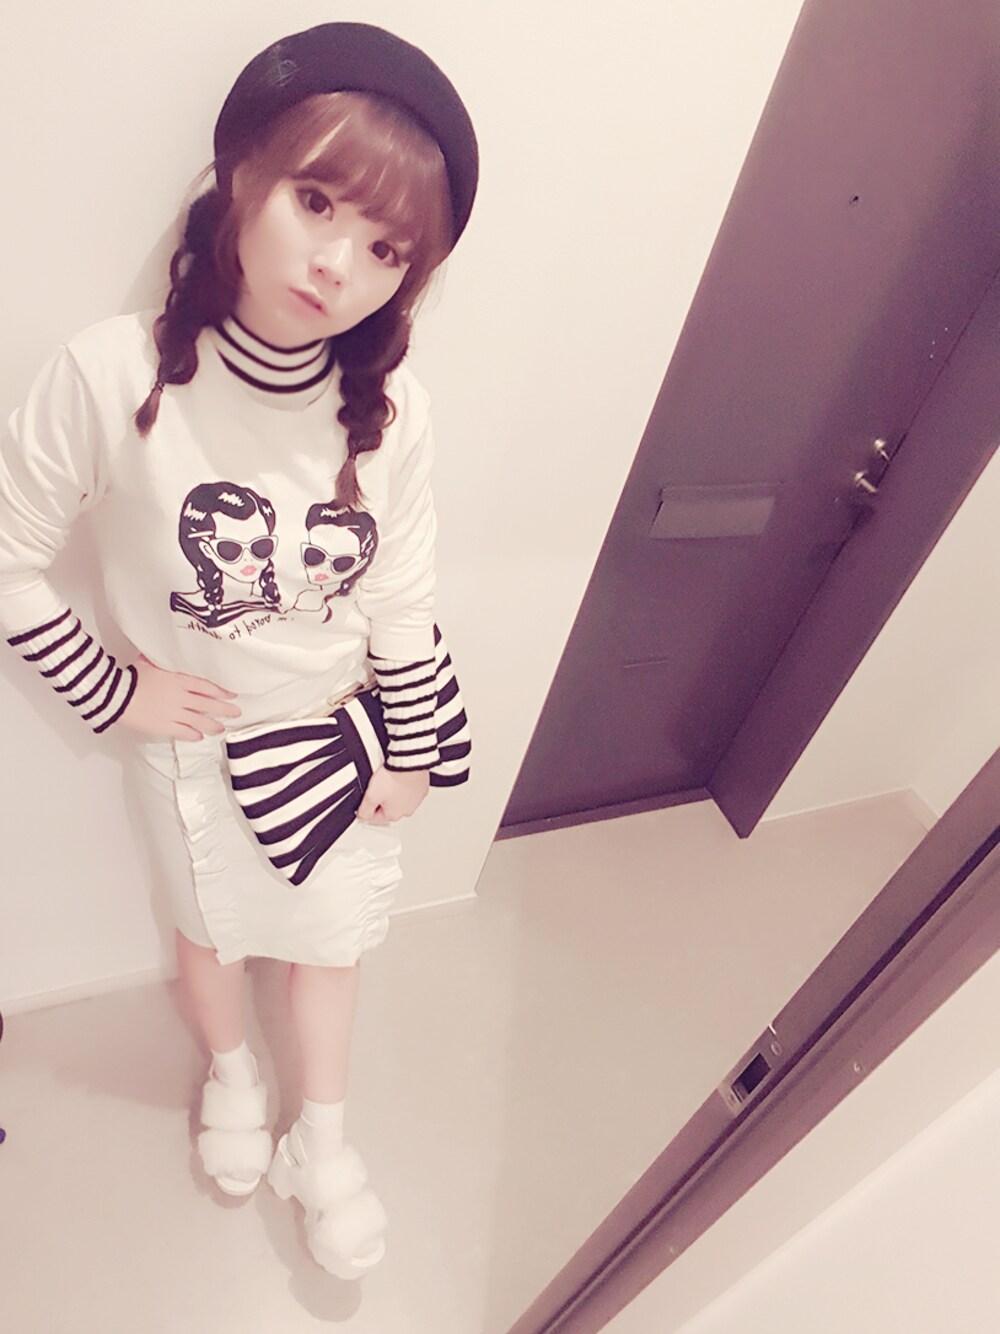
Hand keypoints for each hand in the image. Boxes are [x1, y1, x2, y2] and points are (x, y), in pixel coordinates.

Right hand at [119, 654, 240, 740]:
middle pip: (208, 704)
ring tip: (221, 728)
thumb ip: (162, 659)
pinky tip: (199, 737)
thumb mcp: (149, 661)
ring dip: (212, 725)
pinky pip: (183, 732)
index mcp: (179, 680)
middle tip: (236, 712)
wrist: (117, 695)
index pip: (206, 686)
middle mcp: (180, 697)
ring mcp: (174, 713)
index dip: (221, 691)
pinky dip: (192, 734)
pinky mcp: (164, 726)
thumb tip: (165, 650)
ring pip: (199, 721)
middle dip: (224, 709)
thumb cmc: (132, 676)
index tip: (232, 694)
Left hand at [357, 766, 429, 823]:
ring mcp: (416, 800)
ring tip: (389, 780)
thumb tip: (362, 817)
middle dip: (382, 798)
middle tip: (379, 786)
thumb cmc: (393, 778)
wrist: (408, 764)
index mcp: (393, 815)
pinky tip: (400, 777)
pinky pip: (410, 790)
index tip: (367, 796)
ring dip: (394, 792)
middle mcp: (407, 811)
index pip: (374, 817)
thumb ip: (364, 811)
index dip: (367, 806)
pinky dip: (405, 785)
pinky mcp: (422, 789)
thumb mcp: (370, 796)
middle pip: (388, 808)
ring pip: (400, 799)